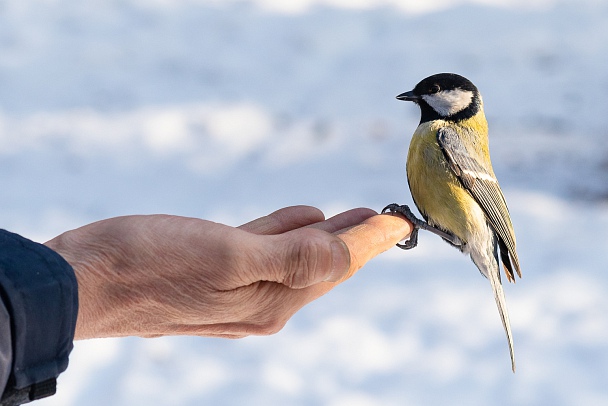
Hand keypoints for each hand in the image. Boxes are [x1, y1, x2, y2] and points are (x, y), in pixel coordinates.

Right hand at [45, 206, 411, 339]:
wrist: (84, 281)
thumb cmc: (150, 265)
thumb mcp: (228, 258)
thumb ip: (293, 258)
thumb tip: (346, 251)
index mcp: (271, 300)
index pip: (336, 264)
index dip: (372, 240)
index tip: (401, 221)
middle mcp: (261, 302)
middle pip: (324, 265)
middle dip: (358, 241)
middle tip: (387, 218)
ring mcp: (237, 289)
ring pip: (298, 257)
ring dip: (329, 236)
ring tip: (354, 217)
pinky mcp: (214, 273)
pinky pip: (268, 252)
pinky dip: (291, 234)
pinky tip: (301, 219)